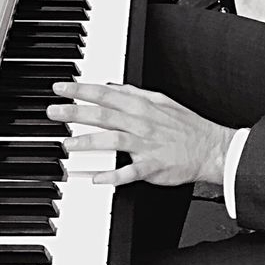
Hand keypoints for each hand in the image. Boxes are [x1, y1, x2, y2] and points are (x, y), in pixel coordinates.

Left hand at [48, 82, 234, 187]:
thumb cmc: (185, 126)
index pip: (105, 94)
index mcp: (141, 106)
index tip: (61, 88)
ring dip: (89, 142)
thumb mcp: (161, 101)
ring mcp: (146, 145)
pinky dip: (114, 175)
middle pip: (103, 114)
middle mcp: (140, 123)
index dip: (81, 90)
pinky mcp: (152, 167)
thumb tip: (112, 86)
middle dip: (75, 112)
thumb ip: (134, 93)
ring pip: (112, 140)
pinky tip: (97, 178)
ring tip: (67, 145)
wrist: (210, 148)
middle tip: (53, 112)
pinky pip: (130, 172)